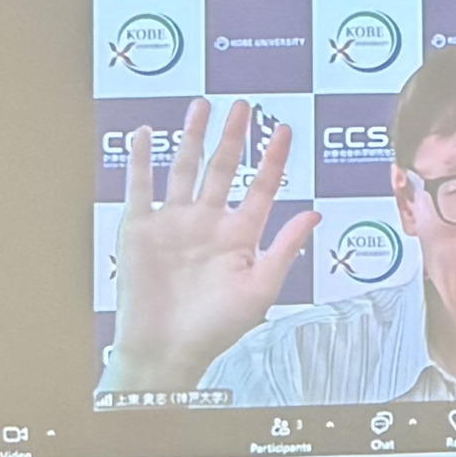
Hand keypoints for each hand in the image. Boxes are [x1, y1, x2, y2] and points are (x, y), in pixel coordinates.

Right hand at [101, 100, 314, 395]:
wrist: (166, 350)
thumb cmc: (215, 328)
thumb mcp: (261, 289)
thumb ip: (286, 248)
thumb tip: (314, 212)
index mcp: (239, 235)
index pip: (261, 187)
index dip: (272, 159)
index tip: (283, 129)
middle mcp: (207, 222)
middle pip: (223, 169)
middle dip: (233, 137)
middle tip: (243, 106)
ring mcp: (174, 222)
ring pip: (185, 168)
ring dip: (192, 137)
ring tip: (201, 106)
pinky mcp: (141, 229)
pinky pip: (140, 187)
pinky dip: (141, 160)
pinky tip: (146, 134)